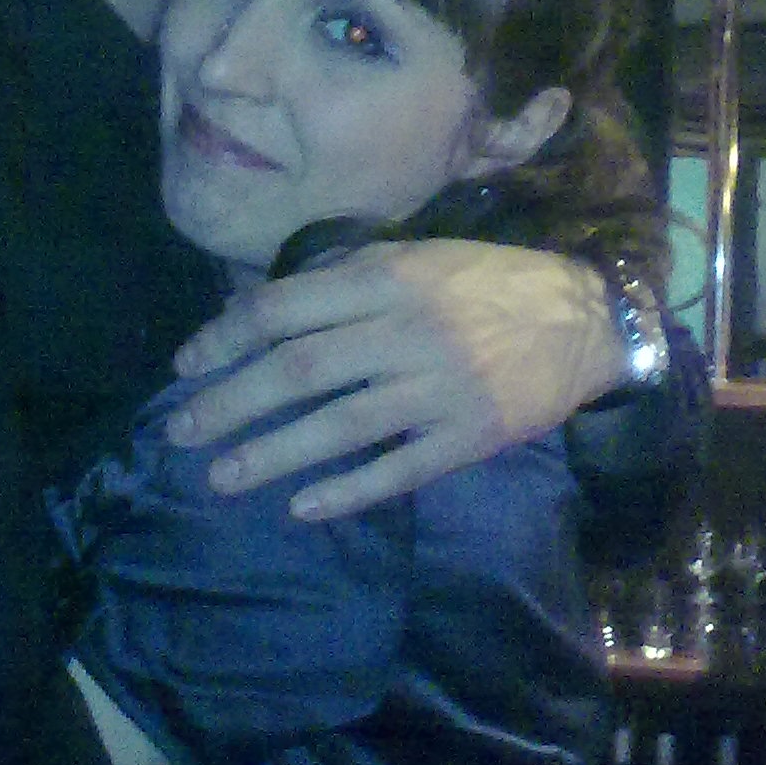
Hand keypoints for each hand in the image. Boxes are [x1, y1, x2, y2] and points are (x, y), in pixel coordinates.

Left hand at [166, 239, 623, 519]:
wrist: (585, 319)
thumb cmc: (486, 283)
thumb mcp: (415, 257)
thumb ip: (344, 279)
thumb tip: (260, 311)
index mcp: (387, 280)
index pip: (285, 310)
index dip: (226, 338)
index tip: (186, 365)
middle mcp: (406, 332)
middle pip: (298, 372)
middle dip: (229, 403)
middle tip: (180, 432)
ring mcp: (438, 389)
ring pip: (338, 426)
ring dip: (272, 454)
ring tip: (220, 476)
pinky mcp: (467, 437)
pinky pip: (397, 470)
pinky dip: (347, 490)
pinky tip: (303, 507)